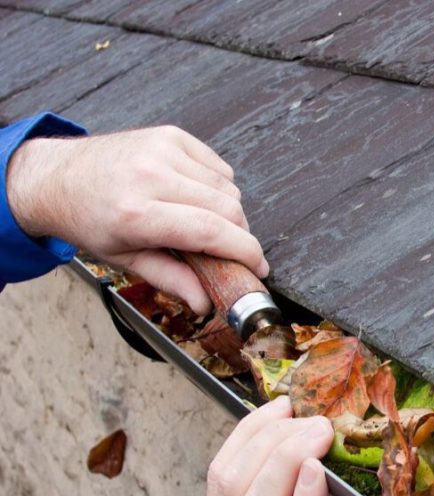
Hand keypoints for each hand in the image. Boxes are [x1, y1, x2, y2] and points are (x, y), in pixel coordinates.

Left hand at [6, 125, 267, 314]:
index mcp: (136, 213)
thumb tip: (205, 303)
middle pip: (228, 209)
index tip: (259, 267)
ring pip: (229, 188)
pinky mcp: (171, 135)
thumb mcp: (124, 259)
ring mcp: (162, 150)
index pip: (211, 231)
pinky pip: (218, 167)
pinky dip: (218, 186)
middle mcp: (150, 176)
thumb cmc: (89, 220)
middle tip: (229, 251)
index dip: (245, 252)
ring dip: (228, 211)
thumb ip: (170, 279)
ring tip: (203, 222)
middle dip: (238, 235)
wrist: (56, 177)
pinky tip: (196, 197)